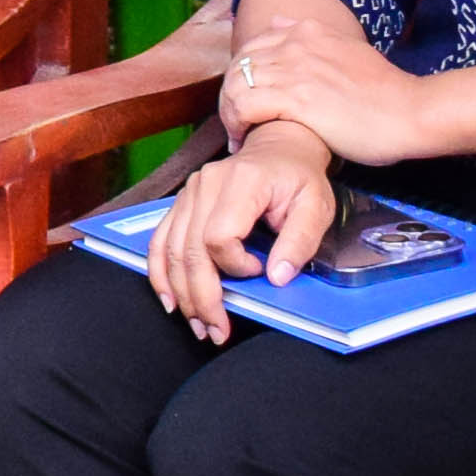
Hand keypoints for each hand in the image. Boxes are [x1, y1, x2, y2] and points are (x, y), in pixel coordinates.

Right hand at [147, 128, 341, 342]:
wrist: (280, 145)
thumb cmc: (299, 177)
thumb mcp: (316, 207)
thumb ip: (300, 242)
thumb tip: (277, 277)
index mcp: (241, 182)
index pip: (219, 236)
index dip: (235, 266)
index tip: (259, 273)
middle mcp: (206, 184)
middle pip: (189, 250)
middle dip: (201, 297)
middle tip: (216, 330)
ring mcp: (189, 193)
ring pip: (170, 250)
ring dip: (180, 292)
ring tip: (196, 323)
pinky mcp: (182, 202)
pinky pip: (160, 240)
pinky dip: (160, 272)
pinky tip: (169, 298)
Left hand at [218, 6, 445, 164]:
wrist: (412, 112)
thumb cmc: (385, 93)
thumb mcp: (347, 50)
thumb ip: (313, 39)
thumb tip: (281, 23)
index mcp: (306, 31)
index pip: (251, 47)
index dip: (242, 76)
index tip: (247, 100)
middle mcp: (295, 44)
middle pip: (237, 66)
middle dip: (230, 95)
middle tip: (237, 122)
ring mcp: (294, 69)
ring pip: (234, 86)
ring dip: (230, 113)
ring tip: (239, 135)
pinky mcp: (295, 98)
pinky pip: (244, 107)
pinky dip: (237, 125)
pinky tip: (245, 141)